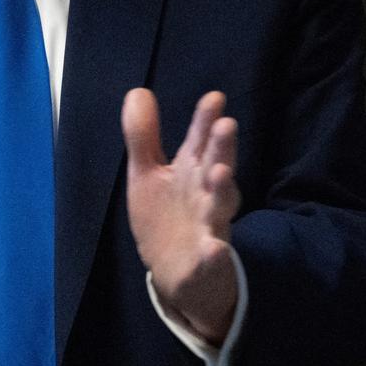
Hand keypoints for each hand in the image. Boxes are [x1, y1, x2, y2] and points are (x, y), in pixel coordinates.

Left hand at [122, 88, 240, 345]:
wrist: (176, 274)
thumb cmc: (166, 216)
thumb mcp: (148, 173)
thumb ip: (144, 135)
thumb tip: (138, 91)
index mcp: (191, 171)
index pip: (200, 140)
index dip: (205, 120)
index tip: (214, 98)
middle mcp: (205, 194)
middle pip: (216, 167)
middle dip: (222, 148)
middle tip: (227, 125)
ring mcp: (209, 227)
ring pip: (220, 208)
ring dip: (223, 192)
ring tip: (222, 174)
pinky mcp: (205, 261)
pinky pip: (213, 258)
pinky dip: (215, 253)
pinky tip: (214, 248)